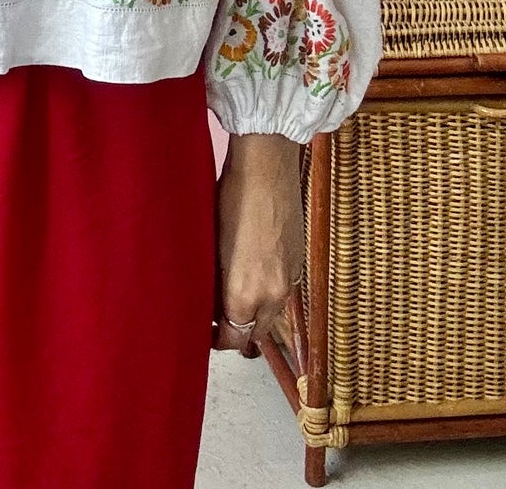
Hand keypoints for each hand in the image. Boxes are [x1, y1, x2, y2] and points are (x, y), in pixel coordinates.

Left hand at [212, 132, 303, 354]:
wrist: (267, 167)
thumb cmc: (230, 197)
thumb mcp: (213, 245)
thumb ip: (215, 282)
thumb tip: (211, 299)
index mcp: (244, 292)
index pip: (232, 337)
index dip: (218, 338)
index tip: (206, 330)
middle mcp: (271, 294)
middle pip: (254, 333)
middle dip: (237, 331)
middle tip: (217, 319)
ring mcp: (289, 279)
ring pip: (271, 314)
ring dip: (255, 313)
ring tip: (235, 297)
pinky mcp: (299, 262)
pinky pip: (283, 291)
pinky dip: (269, 292)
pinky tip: (255, 275)